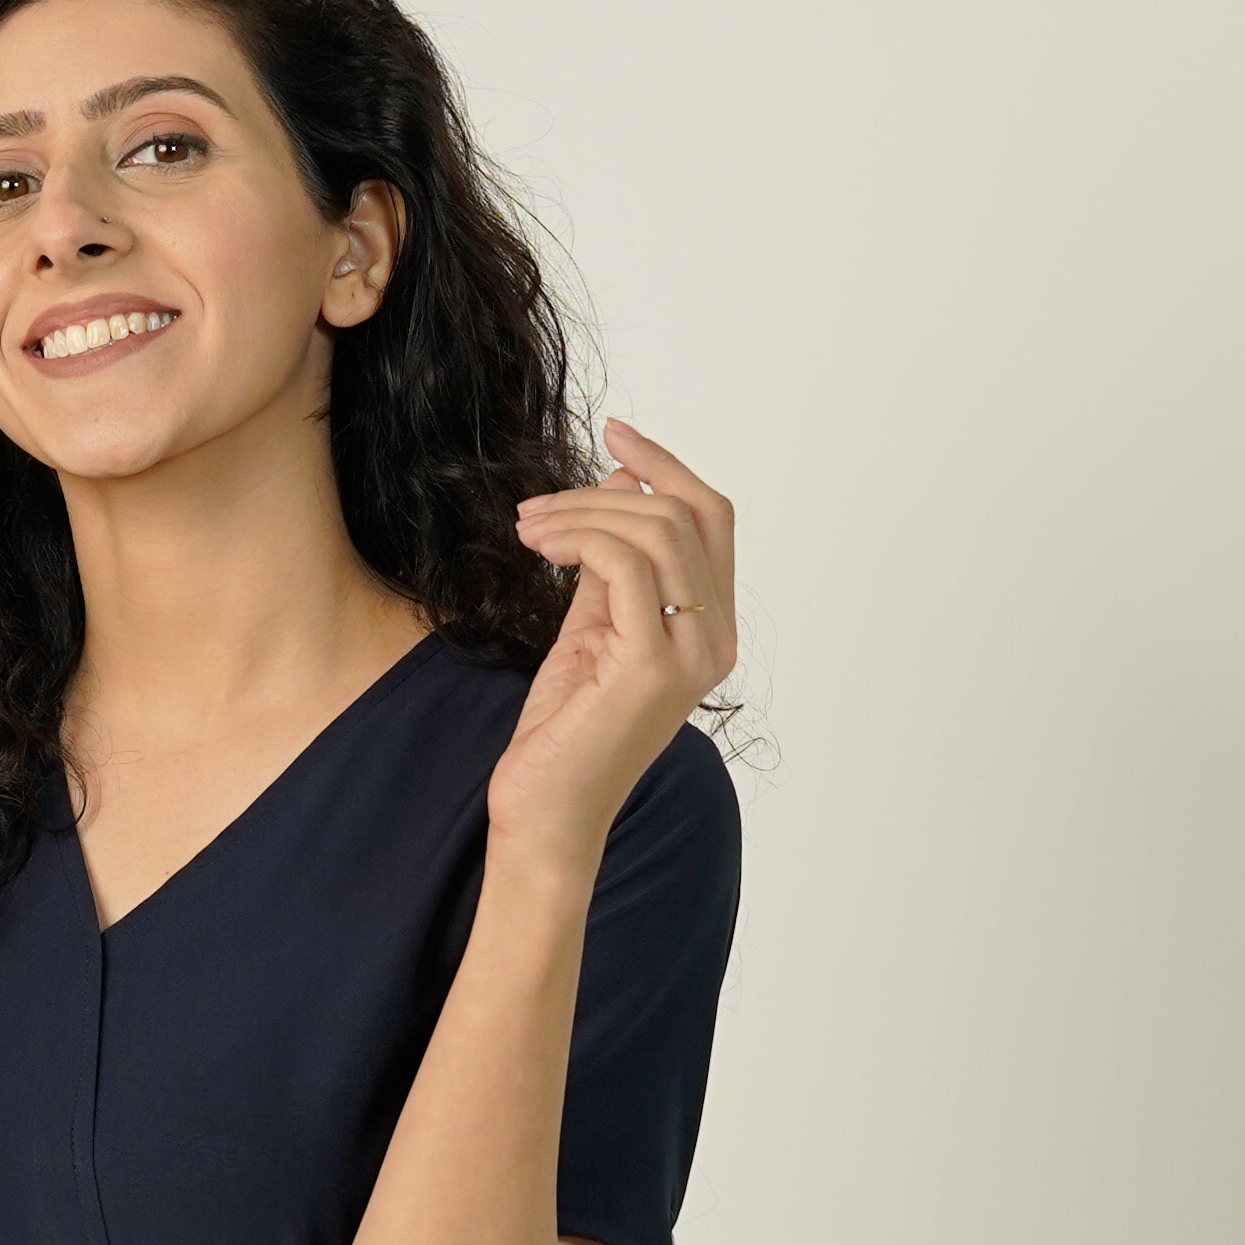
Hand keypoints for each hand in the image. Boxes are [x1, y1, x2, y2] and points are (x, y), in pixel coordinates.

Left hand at [496, 420, 736, 867]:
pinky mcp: (651, 665)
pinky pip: (623, 564)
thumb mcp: (592, 629)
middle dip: (608, 488)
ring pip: (656, 531)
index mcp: (711, 629)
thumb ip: (613, 568)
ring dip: (582, 511)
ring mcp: (691, 653)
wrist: (546, 813)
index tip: (614, 431)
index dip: (666, 465)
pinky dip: (578, 538)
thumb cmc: (564, 732)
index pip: (710, 519)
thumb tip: (619, 489)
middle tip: (539, 503)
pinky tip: (540, 545)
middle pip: (688, 513)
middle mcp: (716, 640)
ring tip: (529, 526)